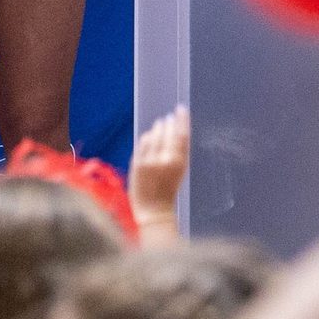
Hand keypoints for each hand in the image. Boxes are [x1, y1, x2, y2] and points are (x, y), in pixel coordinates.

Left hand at [130, 106, 189, 234]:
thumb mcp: (181, 170)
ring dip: (156, 128)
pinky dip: (146, 138)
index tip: (181, 109)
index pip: (182, 134)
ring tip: (159, 126)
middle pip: (167, 132)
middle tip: (168, 118)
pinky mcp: (137, 164)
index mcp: (179, 162)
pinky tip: (149, 137)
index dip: (182, 119)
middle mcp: (165, 160)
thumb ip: (179, 151)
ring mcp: (149, 161)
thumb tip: (174, 127)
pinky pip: (142, 143)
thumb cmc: (169, 189)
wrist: (153, 210)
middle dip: (168, 123)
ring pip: (153, 135)